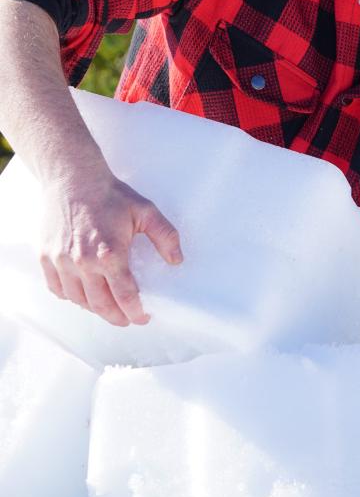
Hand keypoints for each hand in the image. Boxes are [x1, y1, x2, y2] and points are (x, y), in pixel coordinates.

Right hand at [39, 171, 182, 326]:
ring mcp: (61, 261)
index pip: (125, 297)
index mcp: (110, 253)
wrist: (73, 177)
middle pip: (101, 305)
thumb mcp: (145, 211)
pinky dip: (71, 297)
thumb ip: (165, 236)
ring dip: (94, 308)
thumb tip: (177, 260)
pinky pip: (57, 289)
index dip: (135, 312)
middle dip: (117, 317)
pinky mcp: (45, 257)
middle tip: (126, 318)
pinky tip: (82, 294)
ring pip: (78, 300)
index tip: (142, 317)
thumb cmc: (109, 194)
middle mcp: (83, 262)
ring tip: (107, 307)